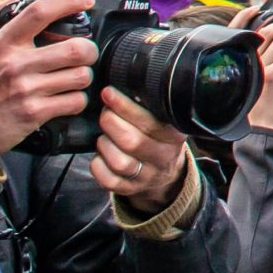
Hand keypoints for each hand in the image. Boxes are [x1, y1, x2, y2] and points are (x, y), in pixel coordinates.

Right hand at [0, 0, 98, 159]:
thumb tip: (15, 1)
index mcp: (1, 44)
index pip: (40, 12)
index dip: (69, 1)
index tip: (85, 0)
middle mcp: (15, 64)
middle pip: (76, 48)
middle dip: (89, 50)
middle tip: (84, 54)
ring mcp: (25, 90)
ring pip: (81, 75)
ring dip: (83, 77)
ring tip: (72, 78)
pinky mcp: (33, 114)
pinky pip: (75, 101)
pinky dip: (77, 100)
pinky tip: (65, 99)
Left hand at [90, 88, 187, 216]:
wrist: (164, 171)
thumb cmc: (158, 136)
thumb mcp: (164, 120)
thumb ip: (150, 106)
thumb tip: (123, 83)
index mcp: (174, 135)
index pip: (149, 121)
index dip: (124, 107)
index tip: (108, 93)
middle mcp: (163, 157)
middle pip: (132, 142)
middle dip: (111, 123)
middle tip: (104, 112)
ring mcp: (147, 176)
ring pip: (120, 162)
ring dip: (105, 145)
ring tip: (103, 135)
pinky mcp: (131, 189)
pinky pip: (109, 181)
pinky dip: (98, 166)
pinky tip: (99, 155)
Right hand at [247, 21, 272, 134]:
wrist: (265, 133)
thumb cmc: (263, 112)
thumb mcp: (256, 87)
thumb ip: (260, 69)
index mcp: (241, 65)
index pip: (236, 34)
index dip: (243, 17)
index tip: (254, 9)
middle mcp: (248, 65)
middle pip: (264, 31)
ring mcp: (260, 69)